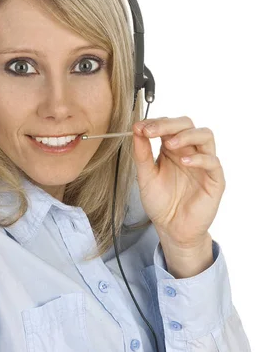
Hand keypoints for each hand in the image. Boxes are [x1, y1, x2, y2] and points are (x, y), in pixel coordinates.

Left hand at [131, 116, 225, 249]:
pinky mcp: (214, 180)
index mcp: (172, 148)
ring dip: (186, 135)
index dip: (155, 122)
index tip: (139, 127)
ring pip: (205, 135)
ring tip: (168, 143)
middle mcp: (189, 151)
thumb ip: (141, 154)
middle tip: (150, 131)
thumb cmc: (160, 202)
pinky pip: (212, 162)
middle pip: (187, 124)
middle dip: (168, 124)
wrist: (171, 229)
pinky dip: (199, 158)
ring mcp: (203, 164)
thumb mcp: (145, 176)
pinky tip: (184, 162)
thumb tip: (136, 129)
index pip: (169, 125)